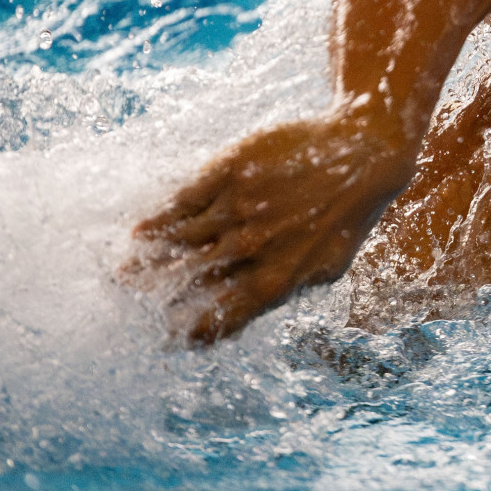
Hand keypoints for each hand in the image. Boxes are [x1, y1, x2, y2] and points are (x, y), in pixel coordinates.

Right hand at [118, 112, 413, 344]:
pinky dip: (156, 223)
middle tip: (131, 303)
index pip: (217, 322)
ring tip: (125, 272)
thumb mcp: (326, 265)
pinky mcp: (227, 174)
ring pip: (175, 244)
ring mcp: (237, 209)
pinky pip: (180, 204)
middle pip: (184, 284)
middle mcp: (251, 249)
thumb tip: (246, 316)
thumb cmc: (347, 214)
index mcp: (277, 281)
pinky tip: (141, 232)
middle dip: (152, 298)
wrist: (364, 152)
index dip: (185, 334)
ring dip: (144, 263)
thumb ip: (284, 291)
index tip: (166, 338)